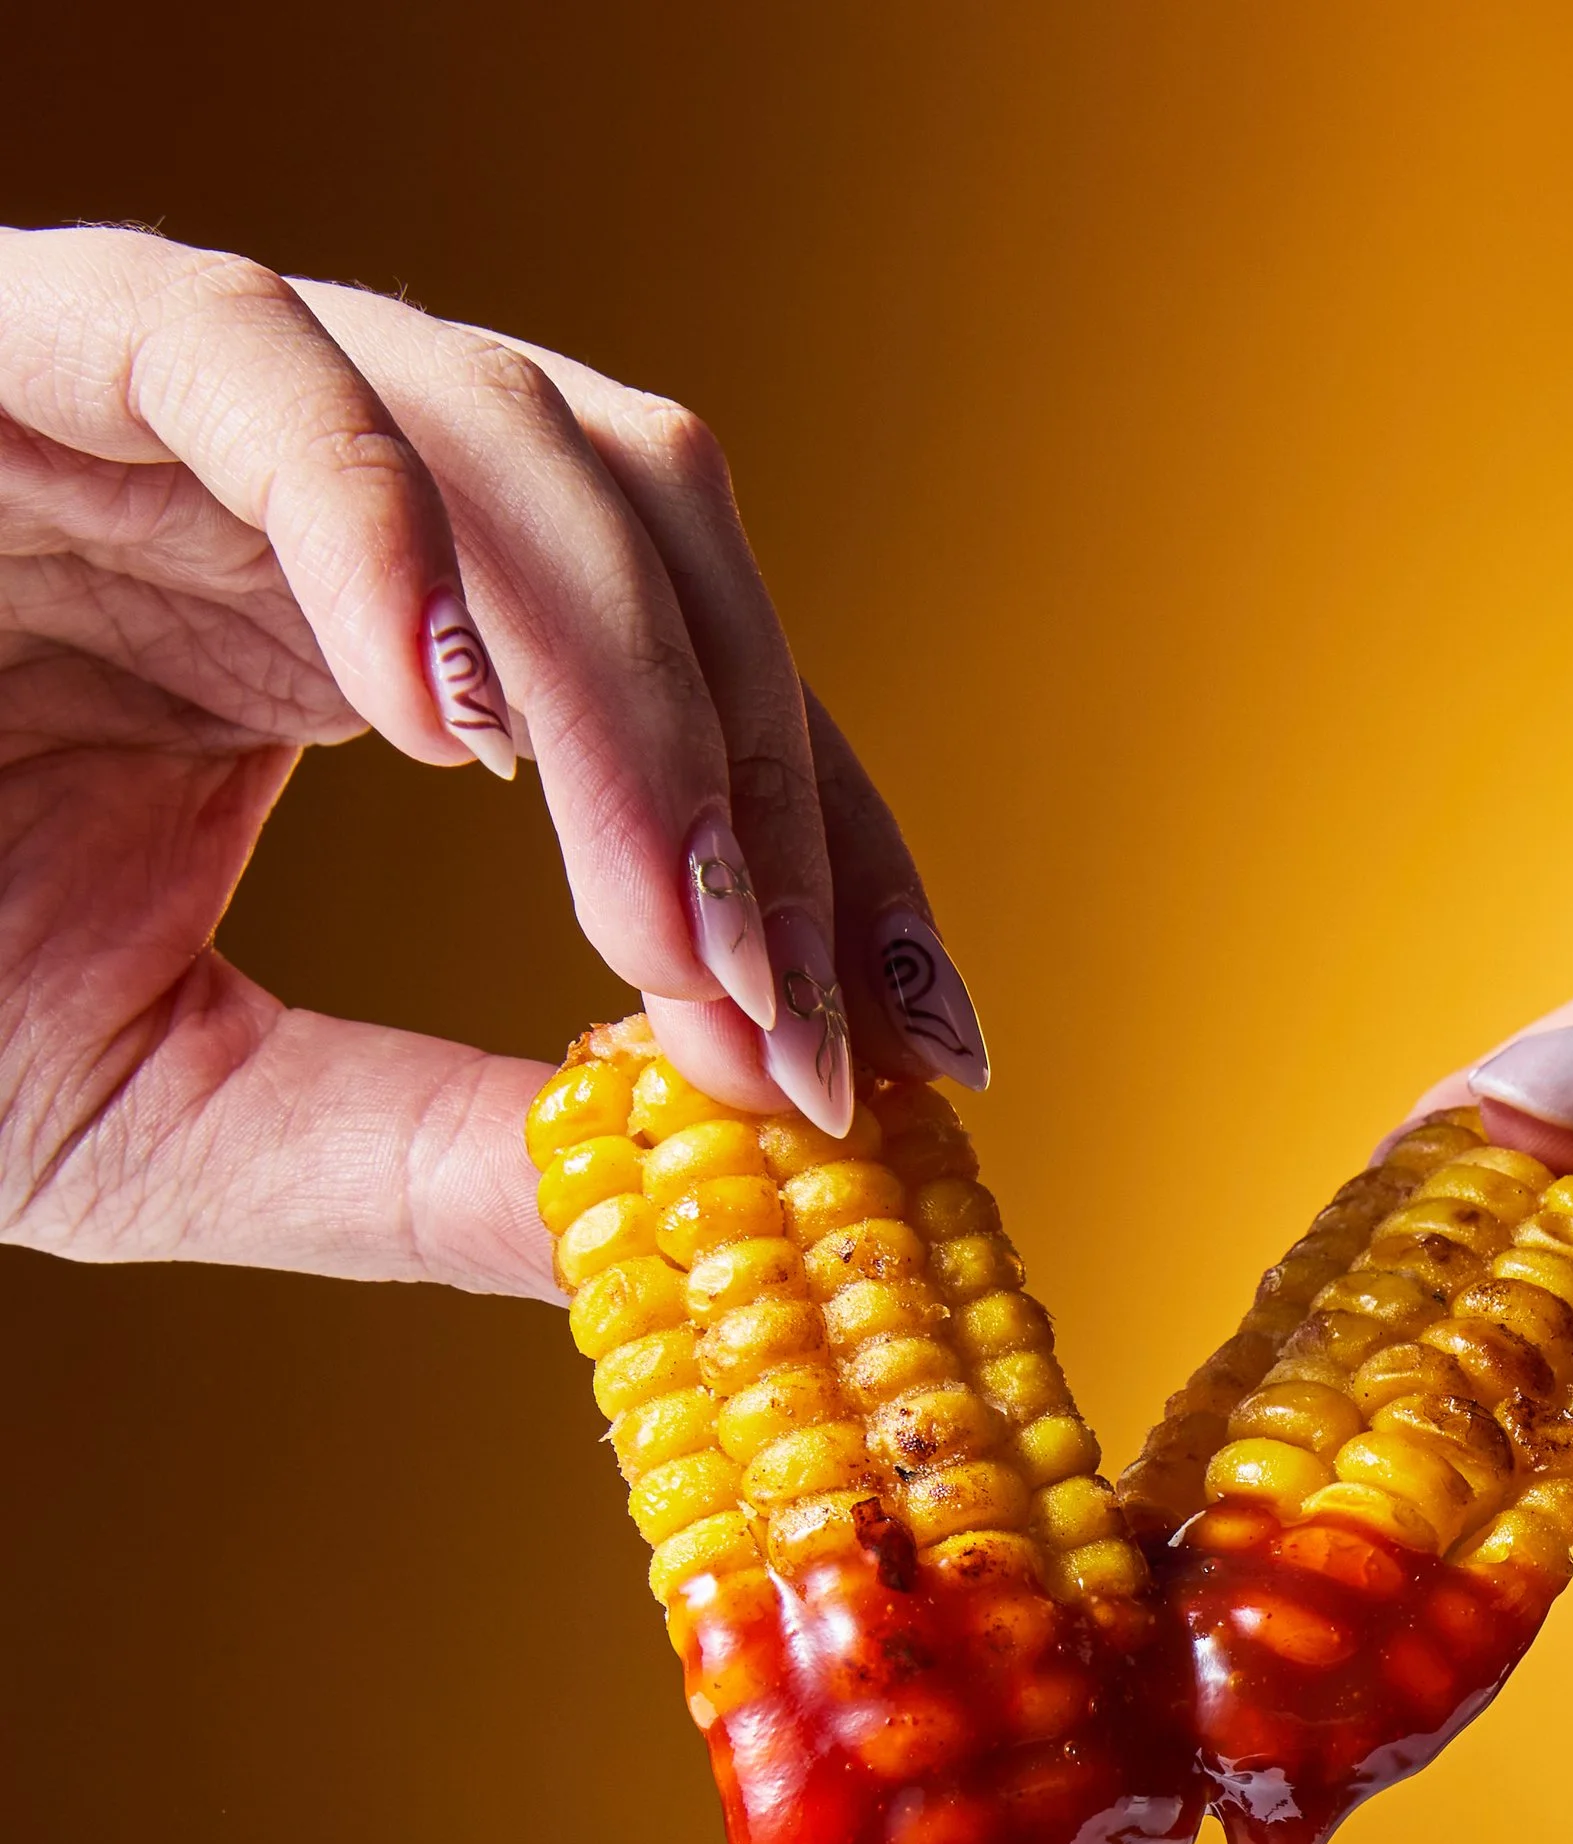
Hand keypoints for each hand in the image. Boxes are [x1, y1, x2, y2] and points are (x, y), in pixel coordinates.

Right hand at [0, 226, 985, 1298]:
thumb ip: (422, 1150)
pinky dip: (372, 524)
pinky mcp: (32, 334)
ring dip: (635, 708)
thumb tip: (685, 1221)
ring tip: (673, 941)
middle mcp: (330, 499)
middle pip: (668, 555)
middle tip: (801, 1035)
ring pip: (521, 450)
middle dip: (763, 803)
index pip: (698, 708)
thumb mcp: (179, 1104)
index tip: (924, 1049)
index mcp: (381, 647)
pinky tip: (456, 728)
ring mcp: (190, 400)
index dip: (832, 865)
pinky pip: (246, 360)